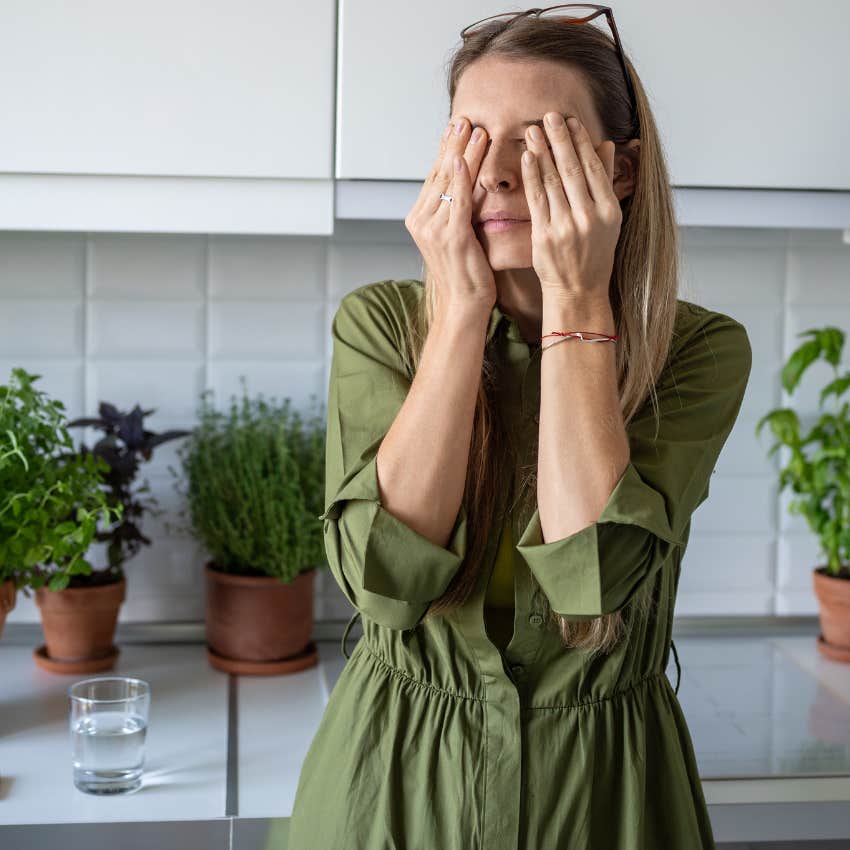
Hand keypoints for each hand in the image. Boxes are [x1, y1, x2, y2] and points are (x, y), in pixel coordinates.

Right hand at [404, 117, 495, 313]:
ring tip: (473, 130)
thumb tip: (468, 183)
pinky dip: (460, 178)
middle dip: (453, 145)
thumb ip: (458, 210)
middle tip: (464, 119)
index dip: (446, 151)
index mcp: (420, 220)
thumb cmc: (466, 274)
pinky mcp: (449, 236)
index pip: (435, 177)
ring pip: (448, 182)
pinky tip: (464, 159)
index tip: (457, 127)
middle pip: (439, 174)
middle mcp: (421, 221)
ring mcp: (432, 229)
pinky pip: (456, 200)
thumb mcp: (458, 236)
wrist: (463, 304)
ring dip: (461, 153)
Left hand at [521, 111, 621, 300]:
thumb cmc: (593, 252)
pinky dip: (532, 176)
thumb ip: (605, 180)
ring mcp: (566, 227)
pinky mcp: (545, 237)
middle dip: (559, 140)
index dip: (581, 142)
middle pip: (573, 170)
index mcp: (609, 211)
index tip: (570, 120)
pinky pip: (537, 200)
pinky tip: (527, 157)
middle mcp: (590, 218)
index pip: (593, 168)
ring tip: (533, 130)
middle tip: (548, 115)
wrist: (578, 290)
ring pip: (553, 182)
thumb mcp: (609, 218)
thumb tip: (606, 144)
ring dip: (542, 152)